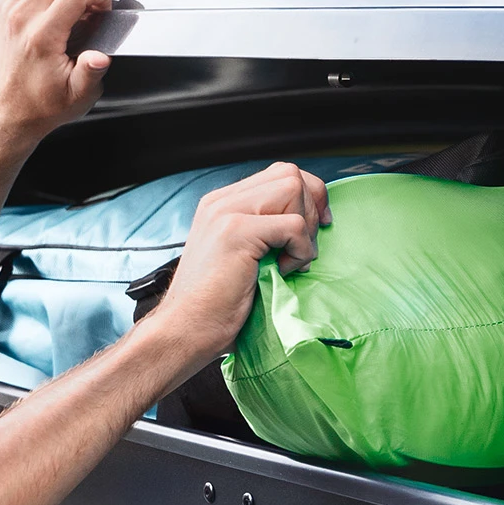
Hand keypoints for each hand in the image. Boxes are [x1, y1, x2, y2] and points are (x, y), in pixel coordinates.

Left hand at [0, 0, 114, 151]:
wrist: (9, 110)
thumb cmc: (41, 103)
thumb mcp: (77, 96)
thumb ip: (91, 73)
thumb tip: (100, 57)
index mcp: (41, 35)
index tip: (104, 10)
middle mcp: (22, 15)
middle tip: (94, 2)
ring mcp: (10, 6)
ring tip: (78, 0)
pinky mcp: (6, 3)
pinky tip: (61, 2)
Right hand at [138, 164, 331, 362]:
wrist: (186, 330)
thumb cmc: (217, 305)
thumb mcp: (243, 257)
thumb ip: (265, 232)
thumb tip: (311, 222)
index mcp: (223, 204)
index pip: (279, 174)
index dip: (308, 196)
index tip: (317, 227)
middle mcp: (222, 202)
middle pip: (290, 174)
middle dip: (311, 208)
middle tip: (303, 249)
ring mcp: (226, 213)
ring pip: (293, 190)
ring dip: (305, 230)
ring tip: (289, 262)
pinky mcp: (236, 232)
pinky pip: (293, 225)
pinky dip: (300, 251)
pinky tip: (282, 271)